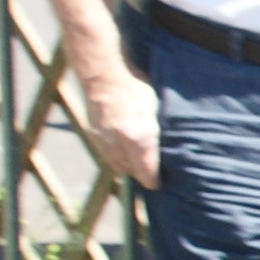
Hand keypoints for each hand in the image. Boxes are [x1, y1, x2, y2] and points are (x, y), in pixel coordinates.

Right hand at [91, 69, 160, 187]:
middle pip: (132, 172)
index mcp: (138, 139)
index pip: (147, 173)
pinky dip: (116, 158)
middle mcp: (119, 144)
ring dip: (129, 168)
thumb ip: (157, 135)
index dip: (155, 181)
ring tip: (139, 165)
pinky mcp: (93, 136)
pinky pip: (107, 156)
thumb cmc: (136, 90)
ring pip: (117, 166)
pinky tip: (124, 153)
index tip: (160, 183)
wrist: (103, 77)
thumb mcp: (155, 112)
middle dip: (142, 175)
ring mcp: (103, 141)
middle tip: (152, 173)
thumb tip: (166, 152)